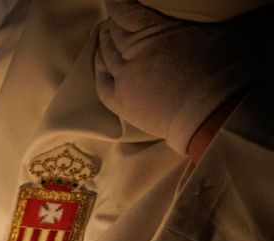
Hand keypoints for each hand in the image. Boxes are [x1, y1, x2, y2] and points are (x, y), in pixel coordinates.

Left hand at [93, 0, 262, 153]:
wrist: (215, 116)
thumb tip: (262, 7)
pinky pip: (101, 84)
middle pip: (114, 34)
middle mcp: (134, 55)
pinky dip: (97, 71)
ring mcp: (126, 81)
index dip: (118, 2)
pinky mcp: (123, 104)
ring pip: (105, 56)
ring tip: (104, 34)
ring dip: (103, 43)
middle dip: (112, 22)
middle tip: (113, 17)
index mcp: (154, 33)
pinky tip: (98, 64)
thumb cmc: (226, 72)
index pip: (126, 11)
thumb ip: (235, 18)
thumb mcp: (232, 35)